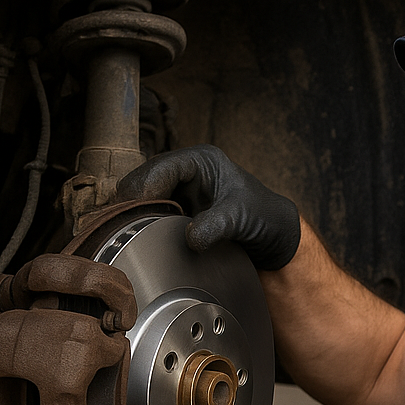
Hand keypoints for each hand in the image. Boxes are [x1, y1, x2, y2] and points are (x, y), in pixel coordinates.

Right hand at [117, 144, 300, 270]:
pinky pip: (146, 217)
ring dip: (134, 220)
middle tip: (131, 234)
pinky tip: (143, 244)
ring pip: (137, 201)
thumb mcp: (242, 219)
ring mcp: (176, 192)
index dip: (143, 192)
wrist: (272, 236)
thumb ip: (217, 226)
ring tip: (136, 241)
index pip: (157, 169)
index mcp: (199, 160)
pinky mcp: (173, 212)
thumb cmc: (263, 217)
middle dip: (132, 207)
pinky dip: (141, 229)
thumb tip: (190, 238)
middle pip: (139, 184)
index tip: (137, 219)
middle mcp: (183, 172)